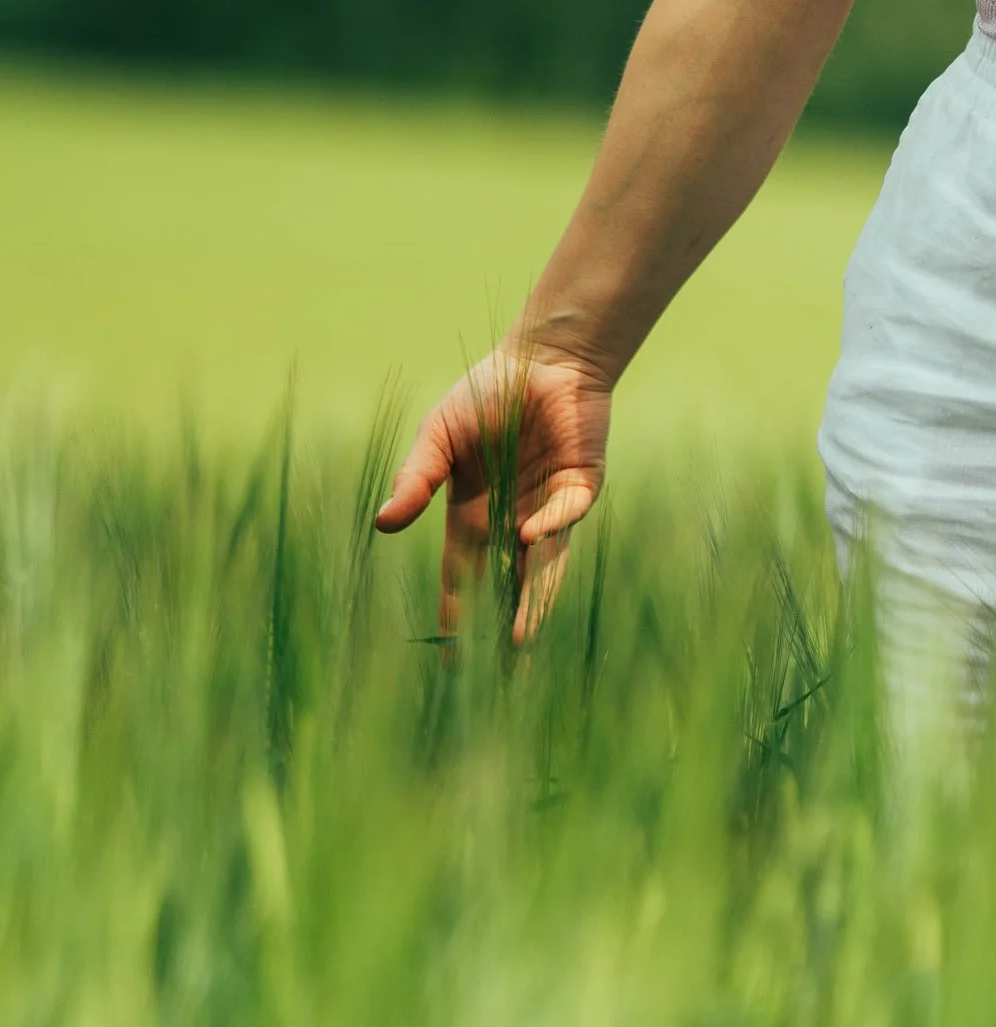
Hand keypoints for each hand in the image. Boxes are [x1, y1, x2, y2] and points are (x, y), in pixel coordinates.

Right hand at [375, 339, 613, 642]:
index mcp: (475, 513)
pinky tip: (526, 536)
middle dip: (500, 623)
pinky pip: (566, 516)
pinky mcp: (581, 485)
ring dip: (533, 599)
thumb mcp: (438, 438)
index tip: (449, 651)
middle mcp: (513, 518)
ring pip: (544, 565)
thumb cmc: (487, 393)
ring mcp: (550, 505)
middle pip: (507, 582)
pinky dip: (549, 528)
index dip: (457, 610)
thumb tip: (382, 525)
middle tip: (493, 670)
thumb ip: (416, 481)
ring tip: (519, 640)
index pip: (464, 573)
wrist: (542, 357)